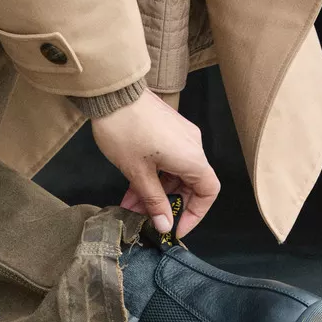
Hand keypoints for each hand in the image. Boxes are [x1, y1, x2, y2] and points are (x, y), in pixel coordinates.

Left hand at [91, 89, 219, 235]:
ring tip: (131, 206)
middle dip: (167, 204)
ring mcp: (181, 137)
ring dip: (155, 192)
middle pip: (190, 185)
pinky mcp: (168, 131)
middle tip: (145, 219)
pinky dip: (153, 177)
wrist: (112, 93)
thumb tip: (166, 225)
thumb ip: (154, 201)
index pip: (208, 192)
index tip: (176, 227)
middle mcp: (193, 146)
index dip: (195, 214)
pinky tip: (131, 190)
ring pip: (175, 174)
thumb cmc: (125, 131)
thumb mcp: (138, 173)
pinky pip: (168, 161)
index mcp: (192, 158)